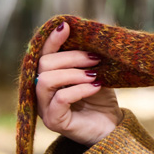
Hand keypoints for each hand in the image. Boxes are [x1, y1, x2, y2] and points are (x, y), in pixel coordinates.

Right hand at [36, 22, 122, 145]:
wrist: (112, 127)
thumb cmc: (101, 100)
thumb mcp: (96, 74)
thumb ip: (87, 59)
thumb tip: (89, 35)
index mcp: (50, 77)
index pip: (44, 55)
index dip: (52, 40)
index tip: (67, 27)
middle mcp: (41, 92)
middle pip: (44, 65)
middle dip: (72, 58)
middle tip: (96, 59)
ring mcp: (45, 107)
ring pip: (46, 80)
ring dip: (74, 74)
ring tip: (95, 75)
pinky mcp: (53, 121)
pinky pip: (59, 99)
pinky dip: (79, 89)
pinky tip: (96, 87)